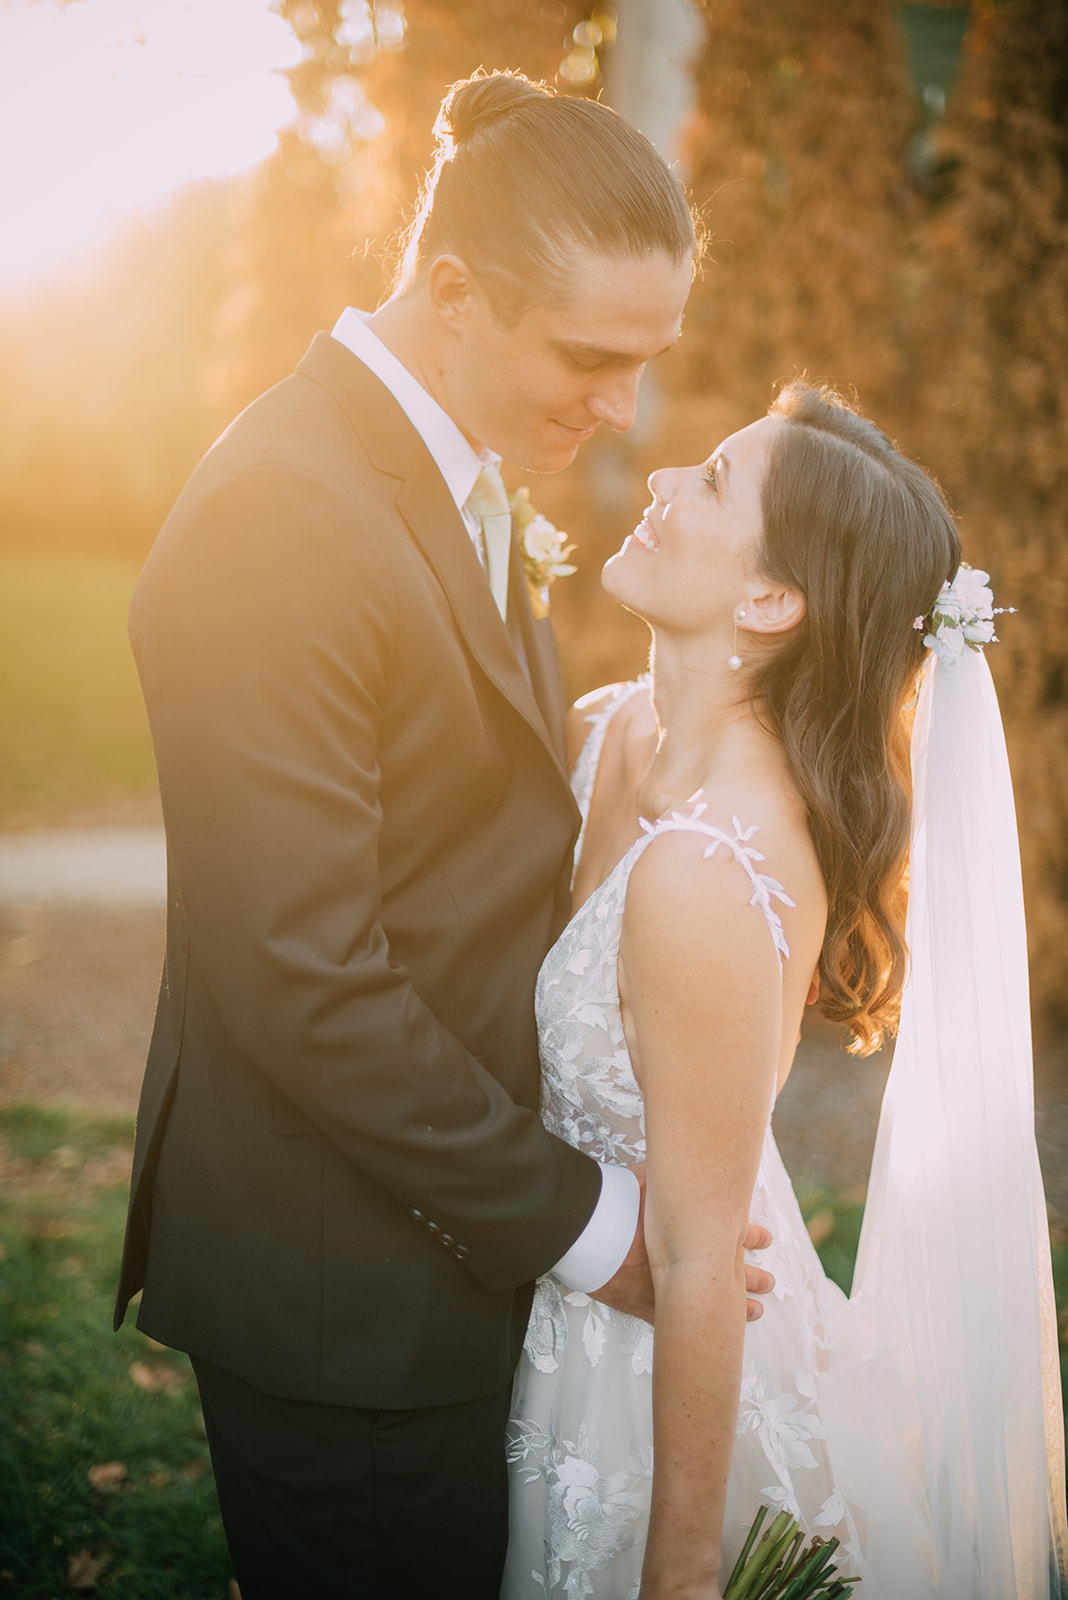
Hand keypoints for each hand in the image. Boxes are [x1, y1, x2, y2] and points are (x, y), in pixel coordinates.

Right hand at [589, 1170, 775, 1324]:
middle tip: (769, 1282)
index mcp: (695, 1230)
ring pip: (715, 1303)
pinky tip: (714, 1336)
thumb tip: (676, 1153)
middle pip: (731, 1271)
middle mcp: (691, 1262)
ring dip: (738, 1309)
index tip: (766, 1240)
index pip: (734, 1234)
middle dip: (752, 1277)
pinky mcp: (648, 1306)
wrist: (593, 1231)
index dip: (751, 1237)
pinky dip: (696, 1328)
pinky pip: (680, 1323)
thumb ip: (667, 1175)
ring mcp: (672, 1288)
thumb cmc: (618, 1201)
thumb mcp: (649, 1177)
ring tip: (757, 1312)